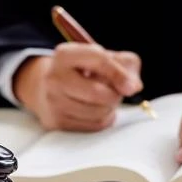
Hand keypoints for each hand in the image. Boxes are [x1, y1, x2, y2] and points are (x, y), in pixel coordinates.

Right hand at [13, 42, 142, 130]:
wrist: (48, 87)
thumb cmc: (84, 71)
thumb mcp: (105, 57)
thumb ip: (126, 66)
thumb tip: (134, 87)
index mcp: (65, 54)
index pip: (99, 60)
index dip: (120, 74)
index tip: (132, 87)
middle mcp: (54, 78)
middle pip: (98, 93)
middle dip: (114, 95)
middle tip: (114, 91)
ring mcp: (53, 101)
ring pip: (98, 112)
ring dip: (110, 108)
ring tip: (103, 100)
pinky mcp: (56, 122)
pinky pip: (93, 126)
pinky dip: (103, 119)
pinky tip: (95, 110)